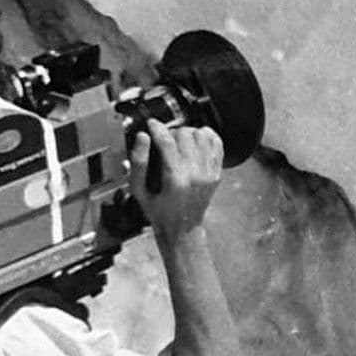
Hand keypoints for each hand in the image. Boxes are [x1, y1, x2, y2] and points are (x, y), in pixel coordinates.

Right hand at [130, 119, 223, 238]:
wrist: (182, 230)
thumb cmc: (160, 214)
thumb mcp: (139, 192)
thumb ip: (138, 163)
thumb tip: (142, 138)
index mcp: (176, 180)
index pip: (168, 141)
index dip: (157, 128)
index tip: (151, 125)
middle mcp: (196, 174)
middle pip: (186, 135)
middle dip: (172, 132)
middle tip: (164, 140)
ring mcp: (209, 173)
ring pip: (203, 135)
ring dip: (189, 134)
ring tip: (179, 142)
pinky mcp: (216, 173)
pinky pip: (216, 144)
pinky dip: (207, 138)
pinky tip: (195, 144)